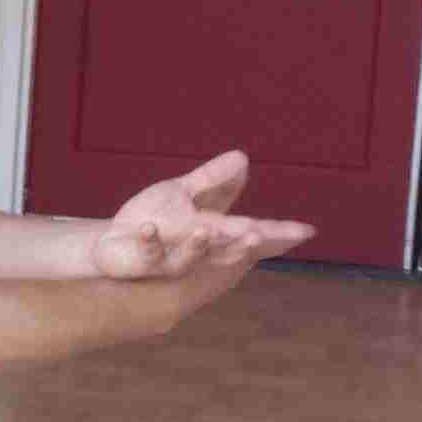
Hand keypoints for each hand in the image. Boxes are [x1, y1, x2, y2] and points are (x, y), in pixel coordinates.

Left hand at [94, 151, 315, 279]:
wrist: (113, 245)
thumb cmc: (154, 221)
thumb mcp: (184, 194)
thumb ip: (213, 183)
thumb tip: (243, 160)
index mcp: (213, 231)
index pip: (250, 231)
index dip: (278, 233)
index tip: (307, 231)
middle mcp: (197, 248)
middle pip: (226, 247)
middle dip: (245, 242)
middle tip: (262, 234)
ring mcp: (170, 259)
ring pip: (190, 256)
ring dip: (199, 244)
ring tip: (207, 230)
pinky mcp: (142, 262)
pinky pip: (147, 252)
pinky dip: (149, 238)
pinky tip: (149, 227)